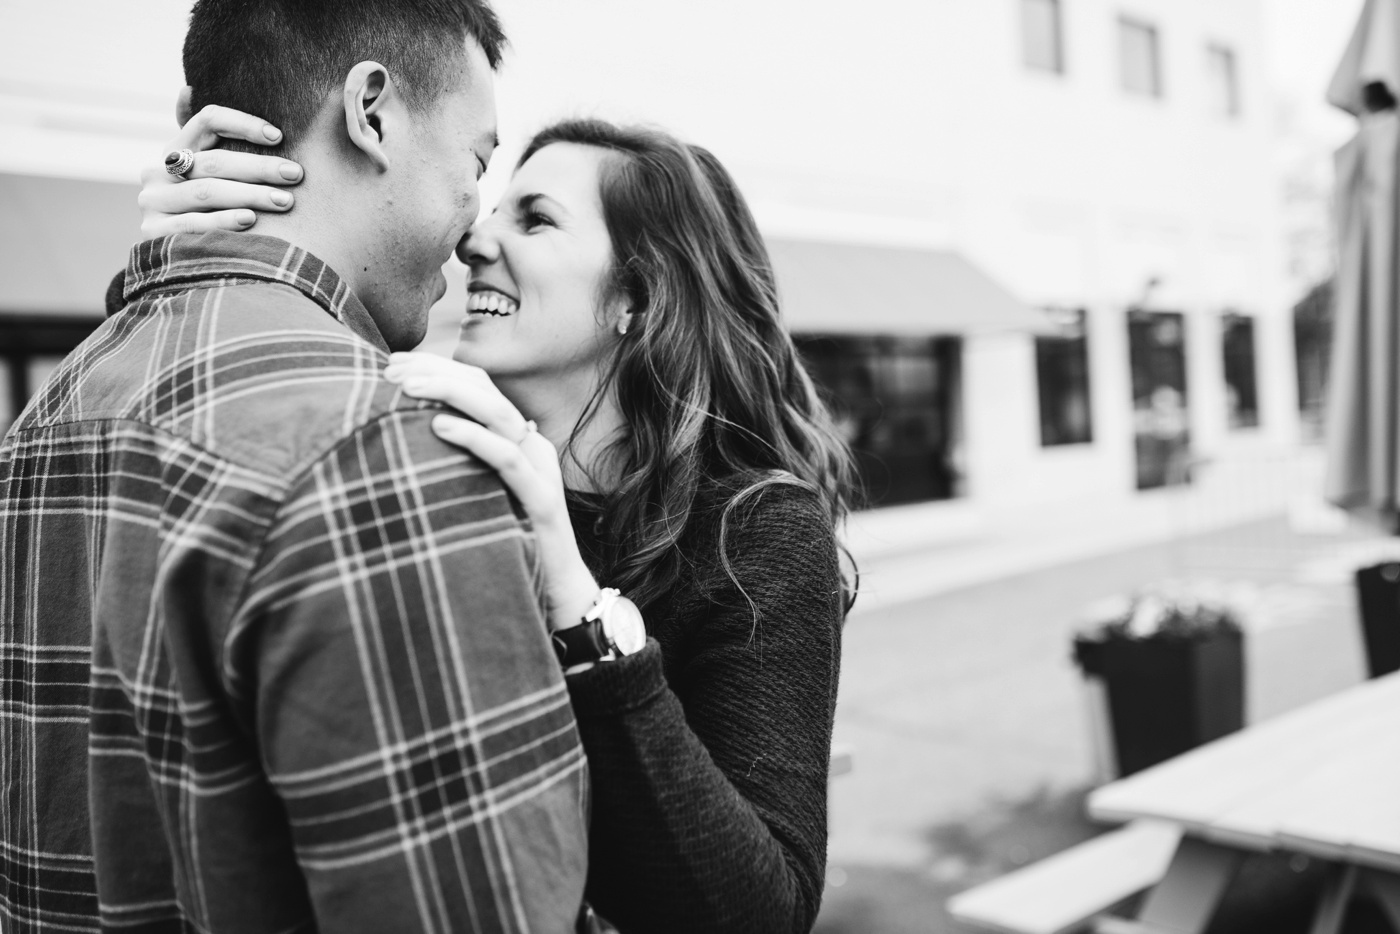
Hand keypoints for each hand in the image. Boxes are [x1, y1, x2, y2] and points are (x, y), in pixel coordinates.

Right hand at [137, 89, 304, 238]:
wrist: (183, 263)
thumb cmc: (213, 210)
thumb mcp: (211, 175)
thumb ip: (210, 141)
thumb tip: (188, 89)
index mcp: (177, 149)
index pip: (207, 120)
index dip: (242, 123)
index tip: (278, 136)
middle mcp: (158, 171)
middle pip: (214, 161)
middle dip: (260, 167)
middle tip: (295, 174)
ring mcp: (154, 202)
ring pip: (207, 192)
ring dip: (250, 195)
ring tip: (285, 201)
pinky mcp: (154, 233)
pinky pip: (193, 224)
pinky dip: (223, 221)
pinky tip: (249, 220)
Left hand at [384, 352, 601, 632]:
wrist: (557, 590)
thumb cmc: (509, 541)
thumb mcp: (477, 490)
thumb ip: (457, 460)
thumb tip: (409, 437)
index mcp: (516, 438)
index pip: (478, 385)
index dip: (437, 368)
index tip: (392, 364)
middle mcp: (531, 445)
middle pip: (486, 390)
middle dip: (437, 372)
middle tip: (391, 370)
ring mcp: (539, 470)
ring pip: (498, 414)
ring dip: (450, 394)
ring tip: (408, 387)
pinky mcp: (541, 500)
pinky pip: (507, 459)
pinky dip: (474, 438)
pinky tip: (438, 425)